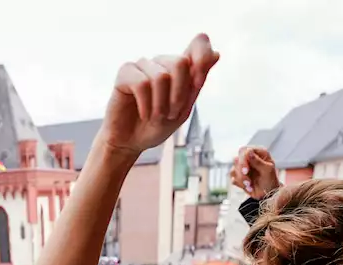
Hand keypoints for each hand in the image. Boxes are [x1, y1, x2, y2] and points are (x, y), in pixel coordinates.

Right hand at [99, 34, 218, 157]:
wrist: (131, 143)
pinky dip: (145, 105)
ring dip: (160, 105)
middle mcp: (162, 62)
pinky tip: (143, 114)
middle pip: (180, 63)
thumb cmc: (156, 125)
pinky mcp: (125, 73)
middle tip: (170, 113)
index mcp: (180, 68)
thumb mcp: (184, 108)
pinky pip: (141, 84)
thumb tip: (216, 53)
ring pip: (161, 76)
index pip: (200, 43)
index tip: (198, 84)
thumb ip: (196, 82)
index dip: (203, 58)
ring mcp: (143, 65)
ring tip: (155, 117)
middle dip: (178, 95)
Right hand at [230, 145, 279, 198]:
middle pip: (236, 159)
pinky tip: (248, 187)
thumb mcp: (267, 170)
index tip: (246, 170)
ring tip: (249, 185)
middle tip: (247, 180)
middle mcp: (249, 158)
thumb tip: (249, 152)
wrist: (268, 194)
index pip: (245, 150)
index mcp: (258, 153)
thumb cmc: (271, 180)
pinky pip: (233, 178)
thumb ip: (258, 161)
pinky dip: (240, 184)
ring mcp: (243, 167)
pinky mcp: (239, 176)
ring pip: (233, 169)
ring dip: (241, 179)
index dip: (243, 160)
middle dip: (240, 171)